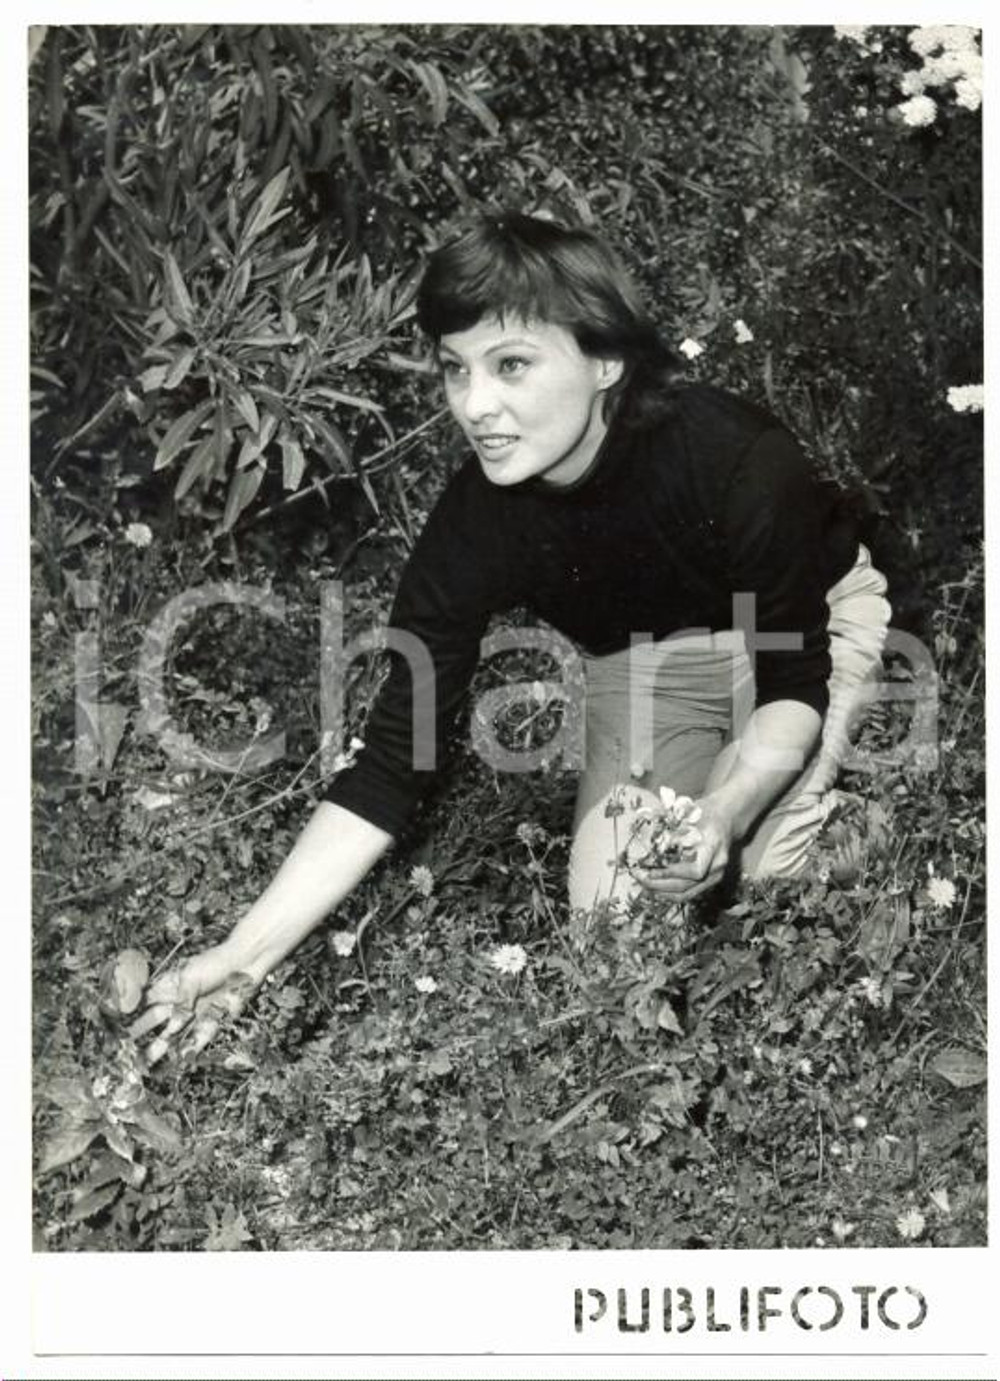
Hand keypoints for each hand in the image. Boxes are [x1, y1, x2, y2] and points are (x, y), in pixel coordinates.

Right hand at [129, 944, 260, 1063]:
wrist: (245, 963)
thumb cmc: (215, 964)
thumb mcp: (191, 979)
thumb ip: (180, 1003)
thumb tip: (172, 1026)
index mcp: (171, 986)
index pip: (146, 1000)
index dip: (132, 1011)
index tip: (117, 1024)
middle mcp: (180, 1001)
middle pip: (156, 1020)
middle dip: (141, 1032)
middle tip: (126, 1046)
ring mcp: (195, 1013)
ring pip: (174, 1033)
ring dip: (160, 1047)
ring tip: (145, 1062)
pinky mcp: (212, 1021)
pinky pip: (197, 1038)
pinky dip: (188, 1049)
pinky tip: (176, 1060)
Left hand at [631, 796, 734, 902]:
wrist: (726, 818)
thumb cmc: (706, 812)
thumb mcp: (690, 813)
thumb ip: (672, 828)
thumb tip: (648, 839)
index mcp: (714, 846)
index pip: (695, 870)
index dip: (671, 874)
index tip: (650, 871)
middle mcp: (717, 866)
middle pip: (687, 886)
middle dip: (658, 884)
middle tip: (637, 875)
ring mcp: (715, 876)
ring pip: (686, 894)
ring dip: (660, 891)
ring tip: (641, 882)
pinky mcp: (708, 882)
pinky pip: (687, 893)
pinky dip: (668, 892)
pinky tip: (652, 885)